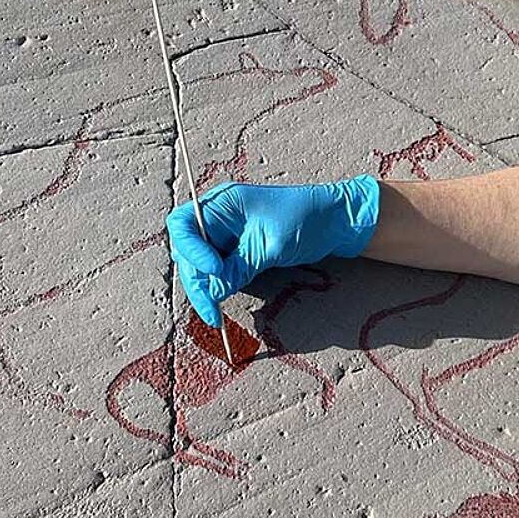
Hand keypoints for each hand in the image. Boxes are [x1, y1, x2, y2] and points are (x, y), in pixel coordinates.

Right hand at [165, 176, 379, 326]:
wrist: (335, 221)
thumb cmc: (306, 220)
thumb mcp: (270, 246)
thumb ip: (237, 268)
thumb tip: (212, 291)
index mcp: (223, 203)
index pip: (183, 226)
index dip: (192, 251)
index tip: (214, 270)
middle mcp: (217, 216)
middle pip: (188, 250)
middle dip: (196, 281)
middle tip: (211, 311)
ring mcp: (225, 234)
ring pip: (199, 264)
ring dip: (204, 288)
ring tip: (216, 314)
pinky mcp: (236, 250)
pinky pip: (216, 270)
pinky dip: (217, 287)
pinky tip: (220, 304)